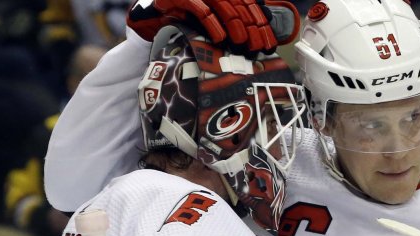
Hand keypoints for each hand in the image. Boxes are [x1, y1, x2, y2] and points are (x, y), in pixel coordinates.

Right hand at [127, 0, 298, 55]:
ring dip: (236, 26)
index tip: (270, 44)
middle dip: (253, 28)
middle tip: (259, 48)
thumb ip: (234, 23)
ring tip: (243, 44)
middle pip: (240, 4)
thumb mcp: (214, 22)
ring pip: (224, 5)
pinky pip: (200, 9)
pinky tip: (220, 39)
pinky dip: (212, 24)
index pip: (248, 2)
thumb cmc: (184, 21)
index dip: (261, 22)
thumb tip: (261, 36)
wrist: (149, 19)